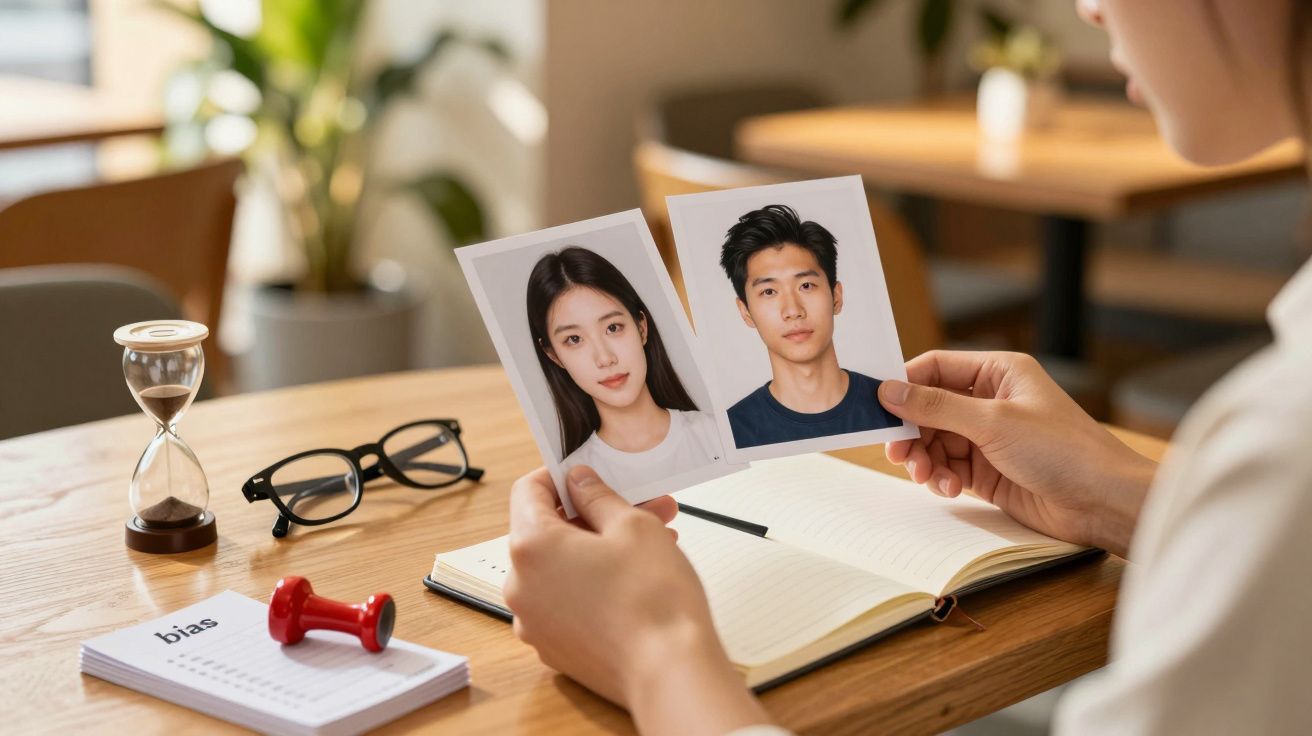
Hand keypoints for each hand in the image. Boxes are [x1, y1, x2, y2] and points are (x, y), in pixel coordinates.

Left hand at [505, 466, 770, 734]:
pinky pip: (565, 602)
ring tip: (653, 540)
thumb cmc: (652, 599)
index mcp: (530, 547)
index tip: (586, 474)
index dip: (558, 476)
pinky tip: (634, 578)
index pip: (527, 490)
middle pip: (546, 532)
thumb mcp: (632, 525)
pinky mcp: (554, 648)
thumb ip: (597, 497)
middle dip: (592, 515)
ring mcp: (534, 622)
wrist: (669, 672)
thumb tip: (579, 482)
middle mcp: (520, 587)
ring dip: (598, 549)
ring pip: (559, 569)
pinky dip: (591, 584)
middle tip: (639, 505)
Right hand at [878, 350, 1155, 557]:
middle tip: (897, 453)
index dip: (906, 384)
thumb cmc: (1065, 450)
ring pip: (935, 441)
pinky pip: (948, 467)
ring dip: (924, 459)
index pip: (937, 368)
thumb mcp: (993, 422)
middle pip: (929, 408)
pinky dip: (940, 478)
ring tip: (929, 477)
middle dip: (912, 431)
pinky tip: (948, 489)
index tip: (878, 404)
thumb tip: (889, 390)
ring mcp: (989, 438)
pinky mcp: (988, 471)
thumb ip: (936, 406)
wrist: (1103, 502)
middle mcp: (991, 401)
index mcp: (999, 373)